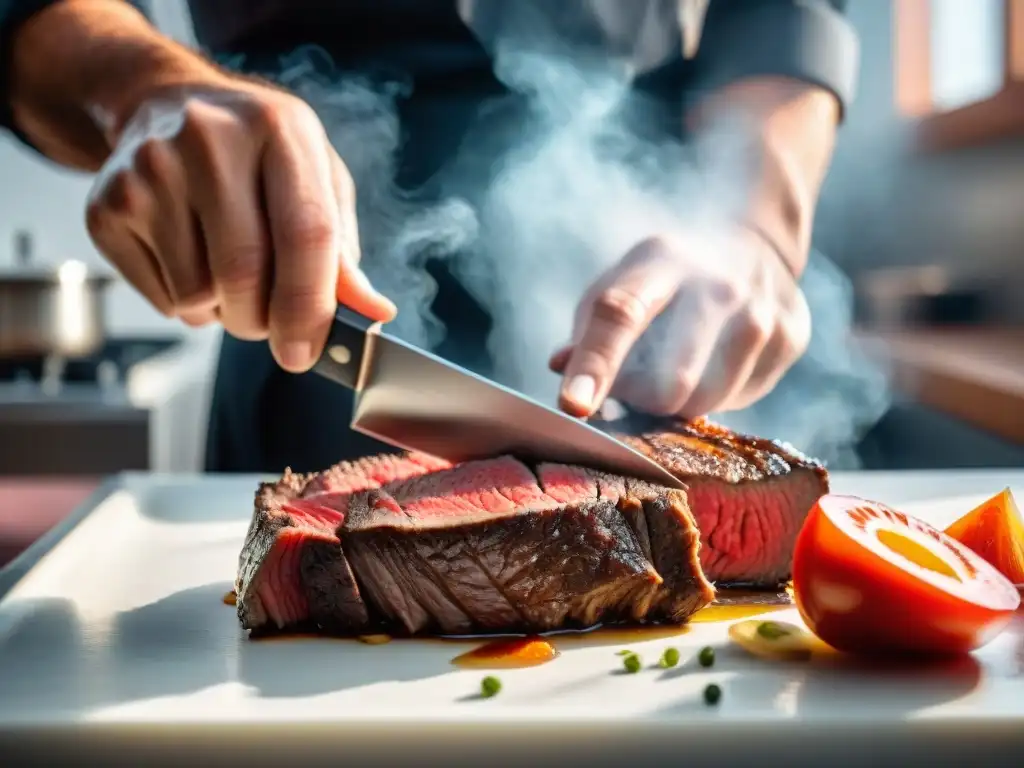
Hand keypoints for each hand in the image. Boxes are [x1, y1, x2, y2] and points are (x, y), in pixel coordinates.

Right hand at [85, 78, 396, 371]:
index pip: (305, 234)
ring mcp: (150, 170)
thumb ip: (342, 250)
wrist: (163, 105)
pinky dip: (188, 306)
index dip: (310, 306)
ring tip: (229, 277)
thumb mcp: (315, 179)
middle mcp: (209, 140)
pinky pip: (162, 297)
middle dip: (264, 322)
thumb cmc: (258, 153)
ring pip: (197, 294)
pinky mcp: (109, 205)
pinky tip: (193, 262)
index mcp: (278, 129)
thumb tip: (373, 312)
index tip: (308, 352)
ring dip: (224, 314)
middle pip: (244, 273)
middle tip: (271, 322)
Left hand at [549, 228, 810, 418]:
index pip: (621, 314)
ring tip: (680, 368)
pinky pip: (739, 399)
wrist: (755, 244)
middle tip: (635, 387)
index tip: (573, 406)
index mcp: (660, 262)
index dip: (595, 364)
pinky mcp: (791, 335)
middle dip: (641, 401)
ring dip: (679, 403)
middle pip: (669, 382)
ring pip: (704, 402)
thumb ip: (589, 330)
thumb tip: (560, 367)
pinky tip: (719, 362)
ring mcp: (762, 310)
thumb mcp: (622, 284)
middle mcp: (717, 283)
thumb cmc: (668, 278)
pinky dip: (718, 395)